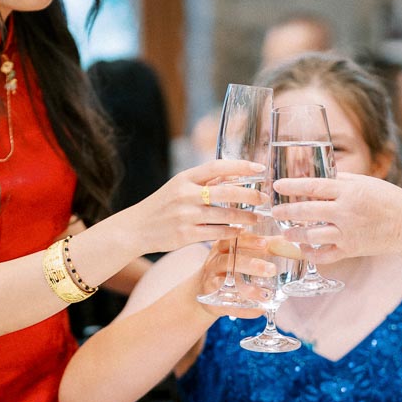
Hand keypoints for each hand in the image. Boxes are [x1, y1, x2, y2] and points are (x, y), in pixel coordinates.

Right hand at [128, 159, 267, 255]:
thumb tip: (231, 175)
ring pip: (224, 215)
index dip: (241, 166)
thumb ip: (203, 182)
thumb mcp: (178, 187)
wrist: (136, 229)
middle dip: (249, 195)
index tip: (259, 169)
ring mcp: (185, 215)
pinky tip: (240, 232)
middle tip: (264, 198)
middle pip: (226, 191)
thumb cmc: (162, 206)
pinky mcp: (185, 235)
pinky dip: (231, 232)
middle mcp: (185, 194)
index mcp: (184, 178)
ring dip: (245, 217)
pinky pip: (216, 233)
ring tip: (257, 218)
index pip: (217, 166)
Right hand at [195, 236, 278, 318]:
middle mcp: (213, 262)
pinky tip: (259, 310)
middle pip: (228, 261)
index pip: (232, 240)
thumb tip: (284, 239)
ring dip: (247, 289)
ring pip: (225, 284)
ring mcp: (210, 282)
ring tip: (265, 294)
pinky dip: (244, 309)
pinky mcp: (211, 300)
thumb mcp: (238, 254)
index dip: (248, 241)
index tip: (265, 243)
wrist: (204, 289)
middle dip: (250, 264)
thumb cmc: (227, 268)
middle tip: (271, 270)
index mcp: (221, 247)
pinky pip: (227, 305)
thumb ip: (259, 247)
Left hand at [270, 172, 401, 260]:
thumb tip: (319, 180)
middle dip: (287, 212)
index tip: (277, 186)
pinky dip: (311, 253)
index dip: (292, 186)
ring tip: (286, 233)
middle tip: (274, 212)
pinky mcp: (351, 250)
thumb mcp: (366, 182)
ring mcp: (348, 233)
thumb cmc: (388, 199)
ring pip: (312, 235)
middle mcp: (346, 212)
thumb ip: (342, 181)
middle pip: (307, 211)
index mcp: (349, 191)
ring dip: (295, 235)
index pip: (314, 186)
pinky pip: (325, 255)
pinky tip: (304, 249)